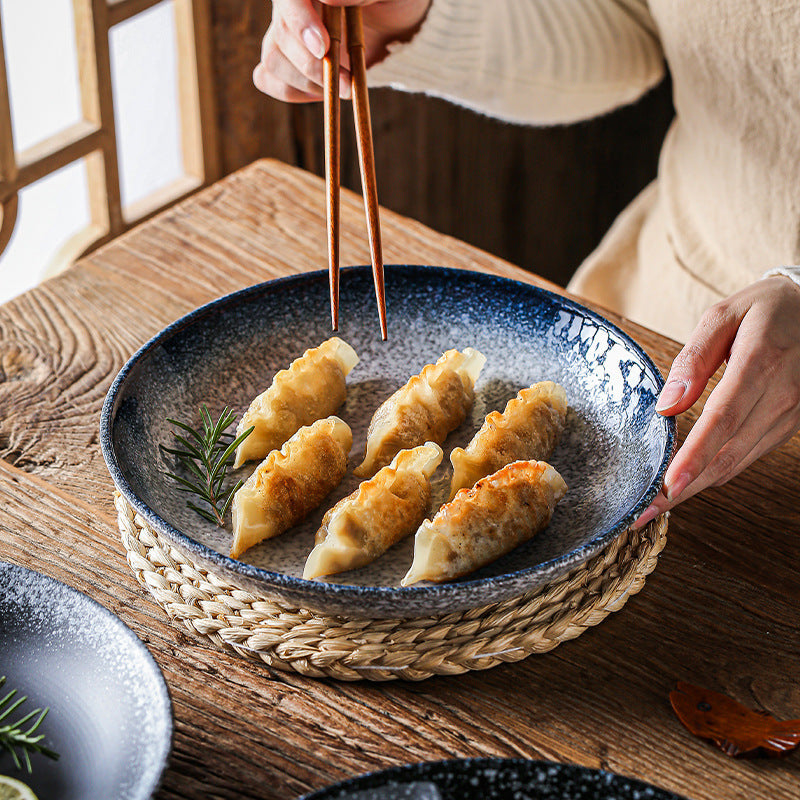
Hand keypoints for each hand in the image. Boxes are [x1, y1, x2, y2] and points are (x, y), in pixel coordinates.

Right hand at [253, 0, 430, 102]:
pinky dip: (294, 92)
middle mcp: (290, 7)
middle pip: (280, 37)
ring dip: (309, 83)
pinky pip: (269, 79)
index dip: (300, 23)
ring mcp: (284, 34)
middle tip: (347, 83)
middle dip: (314, 67)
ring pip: (273, 61)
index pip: (288, 0)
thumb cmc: (394, 3)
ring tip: (344, 88)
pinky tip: (323, 93)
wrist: (397, 29)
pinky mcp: (285, 61)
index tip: (323, 49)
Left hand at [634, 275, 799, 526]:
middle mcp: (784, 394)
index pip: (724, 418)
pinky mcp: (792, 424)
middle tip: (644, 511)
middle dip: (684, 486)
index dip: (696, 456)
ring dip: (698, 486)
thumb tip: (667, 405)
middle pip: (728, 452)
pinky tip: (688, 482)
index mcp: (762, 361)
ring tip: (657, 505)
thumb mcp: (723, 315)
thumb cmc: (765, 309)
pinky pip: (749, 455)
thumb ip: (694, 359)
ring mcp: (792, 413)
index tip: (669, 485)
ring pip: (738, 462)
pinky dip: (717, 472)